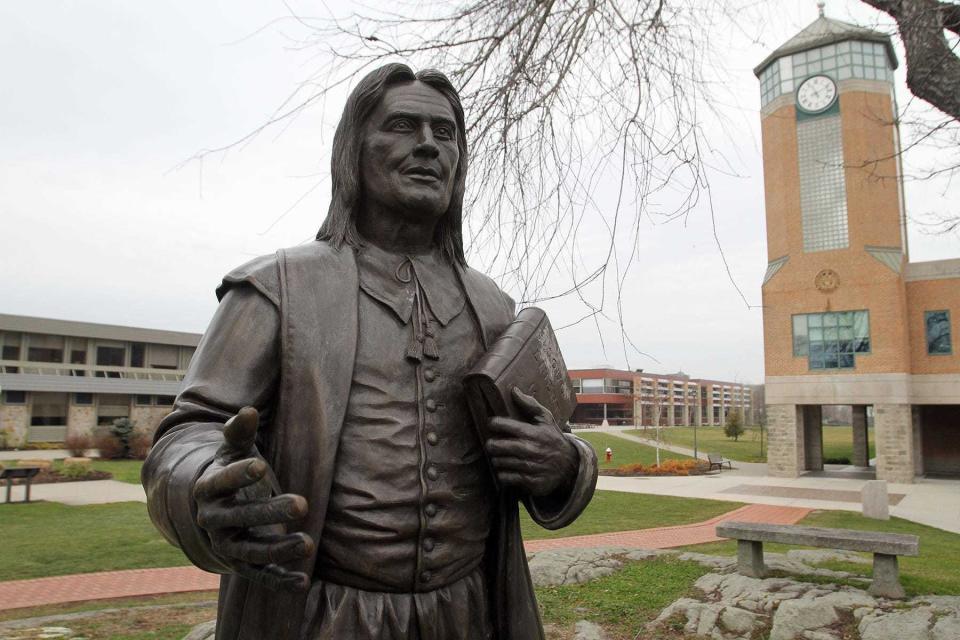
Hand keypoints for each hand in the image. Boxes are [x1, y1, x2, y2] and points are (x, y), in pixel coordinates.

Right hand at [193, 406, 313, 591]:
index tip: (261, 466)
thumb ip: (239, 433)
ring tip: (307, 544)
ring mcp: (226, 545)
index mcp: (208, 489)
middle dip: (268, 513)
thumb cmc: (230, 472)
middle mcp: (213, 521)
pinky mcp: (241, 566)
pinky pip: (259, 576)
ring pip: (249, 552)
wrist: (215, 510)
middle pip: (237, 519)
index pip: (219, 483)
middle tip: (302, 503)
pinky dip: (279, 582)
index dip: (237, 475)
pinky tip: (302, 583)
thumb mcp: (232, 451)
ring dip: (277, 550)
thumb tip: (247, 411)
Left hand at [485, 388, 578, 496]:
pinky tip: (506, 469)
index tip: (491, 424)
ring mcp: (530, 467)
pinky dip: (502, 473)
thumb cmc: (553, 439)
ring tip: (499, 456)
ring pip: (499, 462)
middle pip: (497, 446)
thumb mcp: (546, 420)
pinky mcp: (530, 482)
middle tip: (491, 444)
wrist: (570, 467)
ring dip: (496, 459)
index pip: (504, 425)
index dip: (494, 423)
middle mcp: (530, 450)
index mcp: (532, 432)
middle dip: (491, 444)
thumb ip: (530, 405)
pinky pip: (506, 477)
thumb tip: (514, 390)